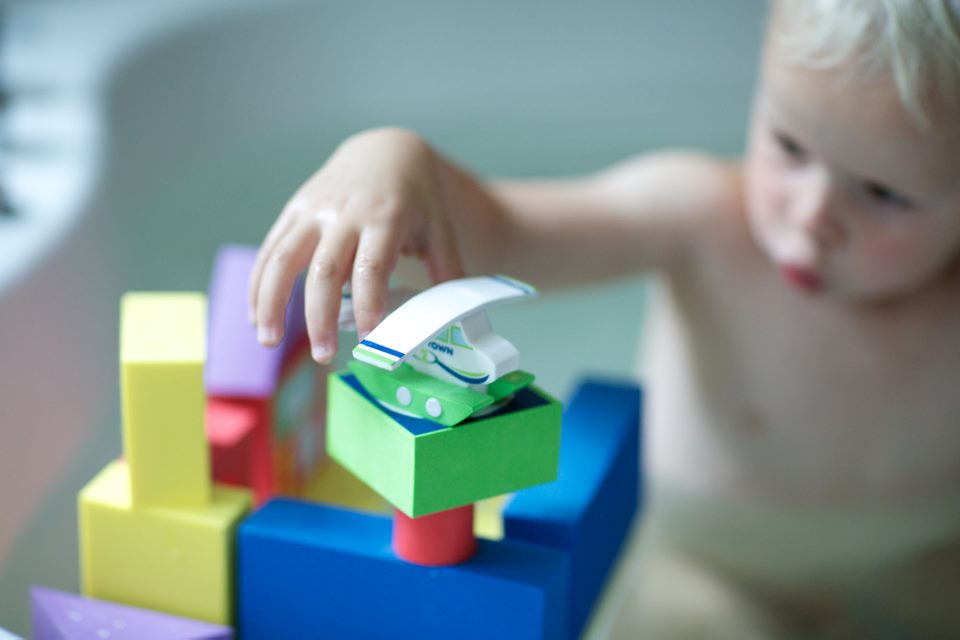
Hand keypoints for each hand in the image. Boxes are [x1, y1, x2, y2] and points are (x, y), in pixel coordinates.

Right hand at [248, 127, 465, 362]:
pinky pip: (269, 250)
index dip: (369, 305)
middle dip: (320, 316)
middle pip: (325, 270)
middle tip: (323, 356)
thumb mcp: (440, 229)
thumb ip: (448, 272)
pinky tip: (256, 317)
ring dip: (271, 302)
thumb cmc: (416, 200)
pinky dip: (258, 285)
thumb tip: (454, 320)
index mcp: (385, 217)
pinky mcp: (293, 211)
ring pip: (283, 258)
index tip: (368, 340)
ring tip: (267, 342)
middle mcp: (344, 213)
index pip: (372, 267)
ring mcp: (313, 211)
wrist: (385, 151)